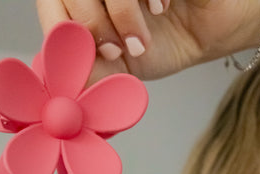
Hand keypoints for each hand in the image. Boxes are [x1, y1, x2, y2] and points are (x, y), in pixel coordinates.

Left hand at [37, 0, 259, 79]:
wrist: (208, 32)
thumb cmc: (159, 46)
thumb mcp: (116, 69)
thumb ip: (86, 71)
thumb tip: (59, 81)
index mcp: (81, 3)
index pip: (51, 4)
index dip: (62, 28)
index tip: (87, 53)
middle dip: (92, 24)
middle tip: (117, 51)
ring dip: (121, 14)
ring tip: (141, 41)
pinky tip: (161, 8)